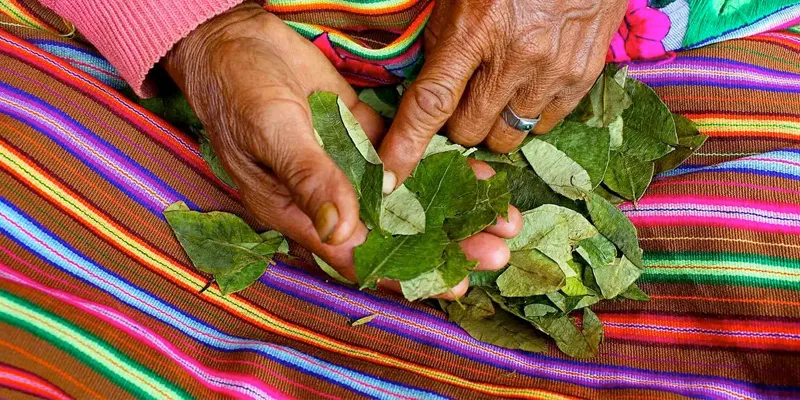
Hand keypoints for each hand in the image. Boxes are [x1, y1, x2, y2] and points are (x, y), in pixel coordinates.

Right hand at [164, 3, 520, 297]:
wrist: (235, 39)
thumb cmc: (238, 87)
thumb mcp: (271, 130)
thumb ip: (308, 177)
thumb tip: (342, 231)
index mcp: (298, 211)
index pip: (356, 256)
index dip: (403, 273)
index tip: (452, 283)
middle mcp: (329, 198)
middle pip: (393, 234)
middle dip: (444, 246)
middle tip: (495, 254)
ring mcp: (349, 168)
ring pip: (407, 200)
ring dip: (451, 211)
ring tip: (500, 220)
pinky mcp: (363, 138)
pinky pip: (407, 161)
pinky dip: (439, 169)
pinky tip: (475, 176)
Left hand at [379, 0, 626, 180]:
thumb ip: (441, 42)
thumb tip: (428, 94)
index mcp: (474, 31)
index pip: (431, 102)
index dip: (406, 145)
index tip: (388, 178)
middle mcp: (515, 58)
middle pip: (470, 131)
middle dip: (458, 126)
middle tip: (461, 102)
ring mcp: (552, 72)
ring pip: (508, 136)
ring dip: (495, 125)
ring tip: (498, 91)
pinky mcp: (582, 77)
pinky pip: (545, 126)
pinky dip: (529, 117)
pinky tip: (528, 87)